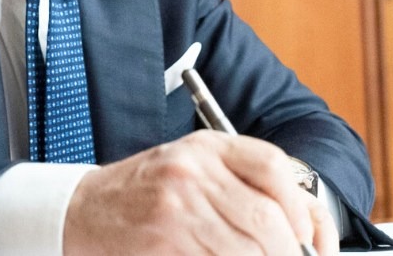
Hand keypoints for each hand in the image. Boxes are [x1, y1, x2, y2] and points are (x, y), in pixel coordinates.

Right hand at [63, 130, 338, 254]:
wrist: (83, 209)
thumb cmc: (147, 193)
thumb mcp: (196, 172)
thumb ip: (245, 187)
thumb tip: (306, 229)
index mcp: (209, 146)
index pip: (273, 168)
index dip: (302, 210)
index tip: (310, 240)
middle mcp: (194, 170)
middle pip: (265, 217)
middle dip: (288, 251)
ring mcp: (176, 205)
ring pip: (245, 248)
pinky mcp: (163, 239)